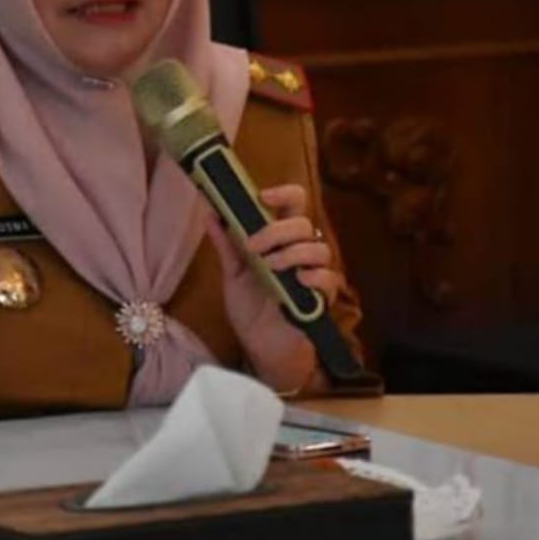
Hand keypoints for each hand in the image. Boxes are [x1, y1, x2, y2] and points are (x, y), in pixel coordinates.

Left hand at [208, 183, 342, 390]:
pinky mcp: (322, 298)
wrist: (259, 346)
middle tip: (254, 247)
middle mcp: (300, 251)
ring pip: (318, 248)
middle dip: (277, 230)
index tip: (263, 197)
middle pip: (303, 223)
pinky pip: (328, 278)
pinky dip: (313, 275)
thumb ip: (226, 244)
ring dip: (291, 253)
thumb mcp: (233, 273)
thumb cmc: (250, 307)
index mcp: (281, 239)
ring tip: (269, 267)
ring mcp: (313, 273)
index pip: (294, 204)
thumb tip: (210, 212)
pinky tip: (297, 280)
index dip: (284, 193)